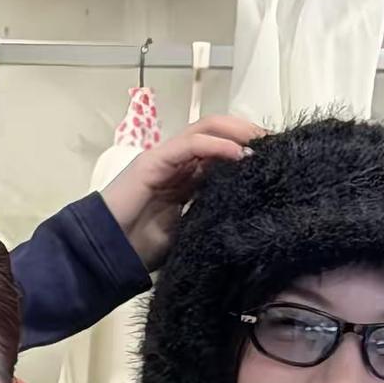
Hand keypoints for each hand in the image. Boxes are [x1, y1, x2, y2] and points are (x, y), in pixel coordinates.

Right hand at [101, 115, 262, 269]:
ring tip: (263, 143)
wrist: (106, 254)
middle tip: (277, 146)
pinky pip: (192, 144)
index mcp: (185, 179)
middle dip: (249, 133)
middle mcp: (178, 162)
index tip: (276, 161)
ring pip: (208, 129)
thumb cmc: (141, 249)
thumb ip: (209, 215)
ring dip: (238, 132)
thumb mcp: (188, 232)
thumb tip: (244, 215)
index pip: (221, 151)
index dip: (248, 150)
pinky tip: (240, 155)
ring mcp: (166, 157)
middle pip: (218, 131)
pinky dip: (218, 146)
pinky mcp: (155, 160)